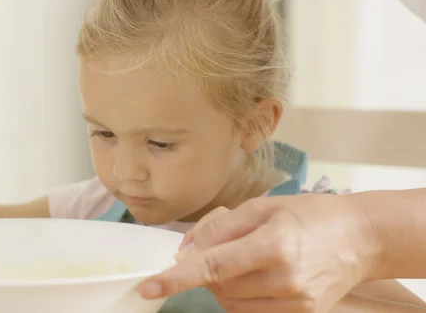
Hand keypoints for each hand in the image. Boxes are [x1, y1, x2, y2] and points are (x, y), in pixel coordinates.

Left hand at [138, 194, 381, 312]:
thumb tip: (185, 250)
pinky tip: (257, 274)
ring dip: (222, 284)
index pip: (212, 267)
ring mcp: (294, 303)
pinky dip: (242, 294)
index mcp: (273, 245)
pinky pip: (252, 311)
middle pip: (218, 286)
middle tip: (224, 246)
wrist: (362, 238)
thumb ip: (220, 228)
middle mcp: (284, 280)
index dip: (175, 279)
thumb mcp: (263, 207)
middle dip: (206, 269)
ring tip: (246, 258)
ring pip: (231, 302)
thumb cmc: (311, 214)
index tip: (147, 288)